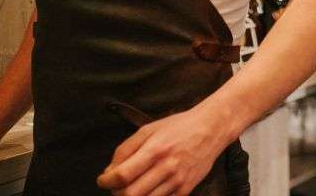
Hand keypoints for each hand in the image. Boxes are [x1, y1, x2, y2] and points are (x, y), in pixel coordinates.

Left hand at [97, 104, 230, 195]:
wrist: (212, 129)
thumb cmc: (179, 127)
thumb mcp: (149, 129)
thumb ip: (126, 149)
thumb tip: (110, 171)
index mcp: (155, 150)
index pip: (122, 175)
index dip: (106, 181)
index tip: (103, 179)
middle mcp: (166, 167)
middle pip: (131, 194)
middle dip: (117, 192)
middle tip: (116, 185)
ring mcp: (177, 181)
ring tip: (131, 187)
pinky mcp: (186, 190)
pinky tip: (148, 190)